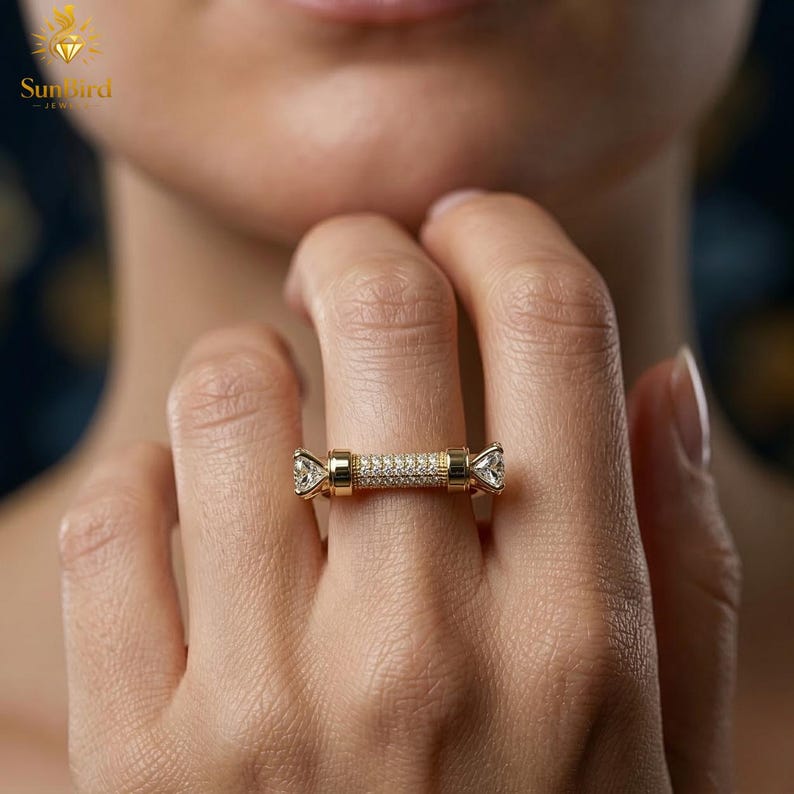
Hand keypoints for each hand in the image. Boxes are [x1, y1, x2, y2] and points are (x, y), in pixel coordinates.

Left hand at [59, 193, 739, 791]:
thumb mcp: (661, 733)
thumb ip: (680, 544)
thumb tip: (666, 372)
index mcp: (582, 633)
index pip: (550, 324)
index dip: (501, 231)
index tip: (468, 228)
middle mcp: (429, 651)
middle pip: (379, 314)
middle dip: (359, 251)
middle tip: (350, 269)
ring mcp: (269, 708)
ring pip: (228, 391)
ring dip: (251, 364)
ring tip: (278, 410)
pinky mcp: (141, 756)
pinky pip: (116, 510)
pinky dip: (152, 479)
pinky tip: (198, 523)